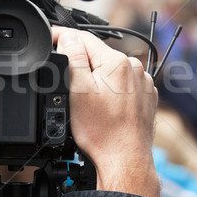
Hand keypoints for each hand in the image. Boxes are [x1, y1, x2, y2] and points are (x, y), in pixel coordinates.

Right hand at [53, 28, 159, 196]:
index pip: (83, 38)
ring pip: (110, 70)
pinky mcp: (145, 97)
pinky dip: (111, 90)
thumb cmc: (102, 132)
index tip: (50, 37)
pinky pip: (123, 85)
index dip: (62, 37)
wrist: (125, 159)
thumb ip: (73, 57)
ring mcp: (142, 83)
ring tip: (86, 101)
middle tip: (66, 82)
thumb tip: (68, 36)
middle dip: (80, 62)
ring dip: (96, 77)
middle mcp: (134, 68)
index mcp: (117, 62)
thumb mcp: (77, 91)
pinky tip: (103, 107)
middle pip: (98, 54)